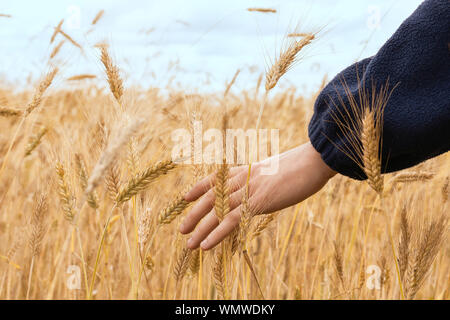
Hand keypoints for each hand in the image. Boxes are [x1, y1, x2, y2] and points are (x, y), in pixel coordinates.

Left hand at [179, 142, 335, 249]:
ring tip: (188, 244)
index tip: (185, 197)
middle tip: (182, 229)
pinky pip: (232, 220)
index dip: (198, 187)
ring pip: (217, 211)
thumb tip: (264, 187)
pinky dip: (217, 234)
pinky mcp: (259, 202)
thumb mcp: (278, 171)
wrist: (315, 159)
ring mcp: (250, 190)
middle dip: (194, 214)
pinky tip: (206, 245)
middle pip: (211, 197)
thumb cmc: (302, 166)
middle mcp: (243, 179)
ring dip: (201, 229)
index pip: (216, 179)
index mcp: (247, 170)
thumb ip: (265, 180)